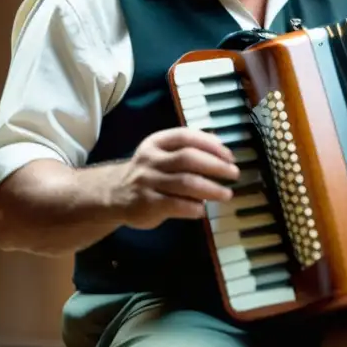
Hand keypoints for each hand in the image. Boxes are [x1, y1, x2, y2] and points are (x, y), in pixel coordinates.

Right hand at [106, 127, 239, 228]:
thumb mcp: (161, 154)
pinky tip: (202, 210)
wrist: (113, 195)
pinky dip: (193, 207)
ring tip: (226, 194)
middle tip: (234, 174)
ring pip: (185, 183)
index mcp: (157, 142)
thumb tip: (221, 148)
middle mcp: (151, 159)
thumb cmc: (149, 173)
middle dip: (216, 166)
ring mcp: (147, 182)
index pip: (186, 137)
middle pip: (188, 158)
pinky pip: (175, 205)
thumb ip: (186, 150)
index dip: (211, 145)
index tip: (229, 156)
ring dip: (211, 189)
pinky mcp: (146, 204)